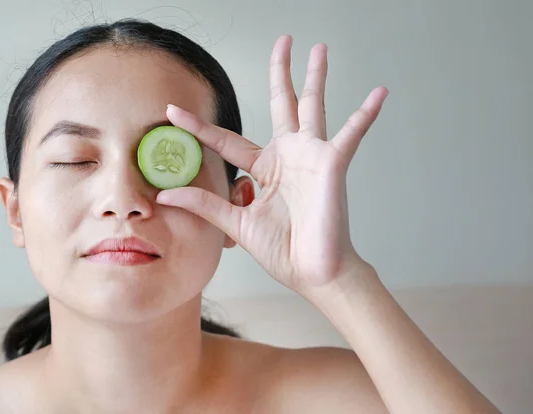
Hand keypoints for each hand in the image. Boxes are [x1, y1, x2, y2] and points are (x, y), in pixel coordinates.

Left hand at [156, 35, 387, 295]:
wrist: (312, 272)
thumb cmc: (281, 250)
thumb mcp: (235, 223)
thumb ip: (205, 204)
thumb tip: (165, 195)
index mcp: (264, 169)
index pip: (227, 140)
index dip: (198, 127)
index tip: (171, 113)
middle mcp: (288, 156)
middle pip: (281, 103)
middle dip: (280, 72)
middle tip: (283, 43)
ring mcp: (311, 156)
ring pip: (312, 106)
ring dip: (316, 77)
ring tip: (319, 48)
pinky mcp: (332, 164)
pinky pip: (351, 133)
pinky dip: (365, 114)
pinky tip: (379, 92)